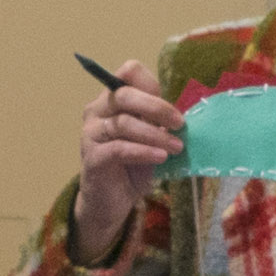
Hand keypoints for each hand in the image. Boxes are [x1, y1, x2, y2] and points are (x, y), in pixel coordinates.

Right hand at [71, 59, 188, 263]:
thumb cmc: (133, 166)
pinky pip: (119, 148)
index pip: (128, 72)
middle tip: (180, 124)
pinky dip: (143, 151)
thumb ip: (160, 122)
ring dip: (155, 135)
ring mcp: (90, 133)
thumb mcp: (151, 139)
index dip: (151, 84)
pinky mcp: (92, 157)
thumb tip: (184, 114)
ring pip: (123, 123)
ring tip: (176, 147)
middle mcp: (96, 111)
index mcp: (112, 99)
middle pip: (124, 94)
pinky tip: (160, 157)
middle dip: (156, 108)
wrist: (112, 202)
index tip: (172, 107)